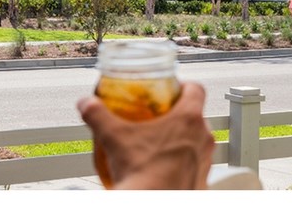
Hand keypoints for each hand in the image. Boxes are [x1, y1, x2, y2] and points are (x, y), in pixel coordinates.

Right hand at [77, 82, 214, 189]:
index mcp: (189, 119)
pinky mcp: (202, 180)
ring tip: (158, 144)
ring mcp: (205, 160)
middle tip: (158, 118)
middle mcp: (203, 137)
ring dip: (182, 139)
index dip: (183, 85)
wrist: (152, 206)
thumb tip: (86, 103)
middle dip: (177, 114)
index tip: (169, 90)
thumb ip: (97, 114)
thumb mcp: (114, 137)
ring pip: (197, 140)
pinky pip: (195, 164)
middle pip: (195, 115)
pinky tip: (164, 167)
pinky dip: (183, 163)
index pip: (196, 88)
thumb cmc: (143, 175)